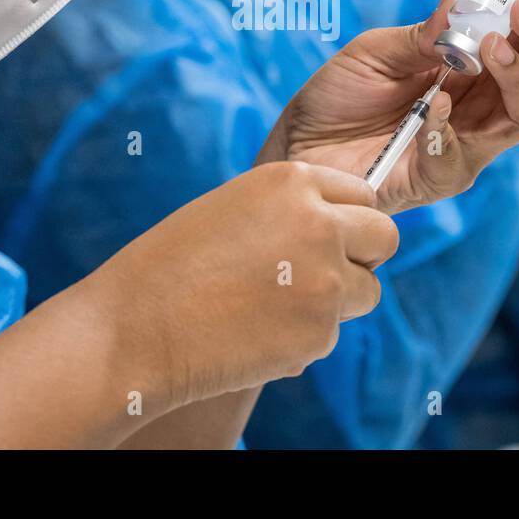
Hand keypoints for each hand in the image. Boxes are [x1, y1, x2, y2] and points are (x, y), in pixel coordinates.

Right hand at [95, 161, 398, 406]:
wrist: (134, 329)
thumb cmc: (172, 266)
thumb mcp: (235, 208)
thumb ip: (291, 210)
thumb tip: (342, 229)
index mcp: (292, 181)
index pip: (362, 194)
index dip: (344, 219)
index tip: (322, 236)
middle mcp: (319, 223)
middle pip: (384, 237)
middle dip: (361, 256)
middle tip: (319, 274)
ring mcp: (325, 280)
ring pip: (367, 290)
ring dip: (336, 301)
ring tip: (273, 305)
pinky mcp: (320, 332)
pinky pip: (332, 333)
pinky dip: (302, 337)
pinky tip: (253, 334)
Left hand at [264, 0, 518, 214]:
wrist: (296, 143)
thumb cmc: (339, 95)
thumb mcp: (378, 50)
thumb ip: (426, 31)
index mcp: (479, 71)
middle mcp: (485, 108)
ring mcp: (469, 146)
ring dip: (517, 76)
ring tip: (491, 46)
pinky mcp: (439, 179)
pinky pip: (459, 158)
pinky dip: (448, 128)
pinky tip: (433, 104)